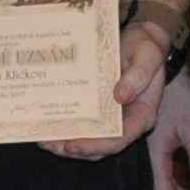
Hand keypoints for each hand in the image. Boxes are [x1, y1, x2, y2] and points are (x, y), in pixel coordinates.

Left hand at [51, 14, 179, 160]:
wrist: (139, 40)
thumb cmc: (144, 47)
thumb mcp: (147, 55)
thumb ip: (138, 75)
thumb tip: (120, 96)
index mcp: (141, 115)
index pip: (119, 139)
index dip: (95, 146)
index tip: (72, 145)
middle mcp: (126, 122)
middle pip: (99, 146)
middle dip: (73, 149)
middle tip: (47, 143)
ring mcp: (111, 118)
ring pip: (88, 140)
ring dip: (64, 144)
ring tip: (42, 140)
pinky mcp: (98, 110)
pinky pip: (82, 125)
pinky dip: (65, 129)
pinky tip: (46, 125)